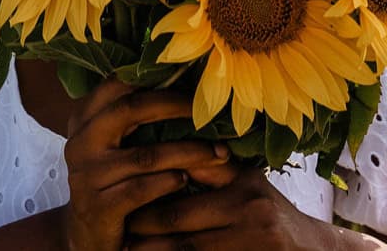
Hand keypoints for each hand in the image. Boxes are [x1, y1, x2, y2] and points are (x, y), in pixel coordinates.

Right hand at [59, 79, 238, 250]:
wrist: (88, 235)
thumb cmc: (114, 180)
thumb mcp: (115, 144)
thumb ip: (135, 115)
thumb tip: (187, 79)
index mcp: (84, 118)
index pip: (117, 83)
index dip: (156, 78)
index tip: (191, 80)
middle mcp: (80, 142)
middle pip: (130, 108)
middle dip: (175, 106)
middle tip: (209, 111)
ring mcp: (86, 175)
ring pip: (146, 155)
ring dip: (189, 152)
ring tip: (218, 153)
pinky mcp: (97, 207)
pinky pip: (140, 189)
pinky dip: (168, 182)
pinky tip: (186, 180)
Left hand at [126, 165, 386, 250]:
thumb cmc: (272, 215)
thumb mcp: (248, 185)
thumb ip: (213, 169)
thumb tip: (162, 145)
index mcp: (243, 182)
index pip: (185, 178)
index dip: (151, 187)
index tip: (122, 188)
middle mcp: (249, 209)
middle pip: (177, 219)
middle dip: (142, 225)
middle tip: (115, 228)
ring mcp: (251, 242)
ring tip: (122, 250)